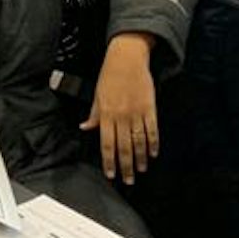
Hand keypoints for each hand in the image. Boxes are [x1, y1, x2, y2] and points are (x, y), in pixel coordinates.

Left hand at [83, 33, 158, 182]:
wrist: (127, 58)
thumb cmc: (110, 75)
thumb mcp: (97, 94)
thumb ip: (93, 114)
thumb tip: (85, 127)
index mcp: (106, 113)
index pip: (106, 143)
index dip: (109, 161)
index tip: (111, 174)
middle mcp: (121, 116)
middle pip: (124, 147)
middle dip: (126, 166)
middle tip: (128, 180)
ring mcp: (137, 113)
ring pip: (139, 142)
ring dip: (140, 158)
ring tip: (140, 170)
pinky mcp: (150, 108)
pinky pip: (152, 130)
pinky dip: (153, 143)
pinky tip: (153, 153)